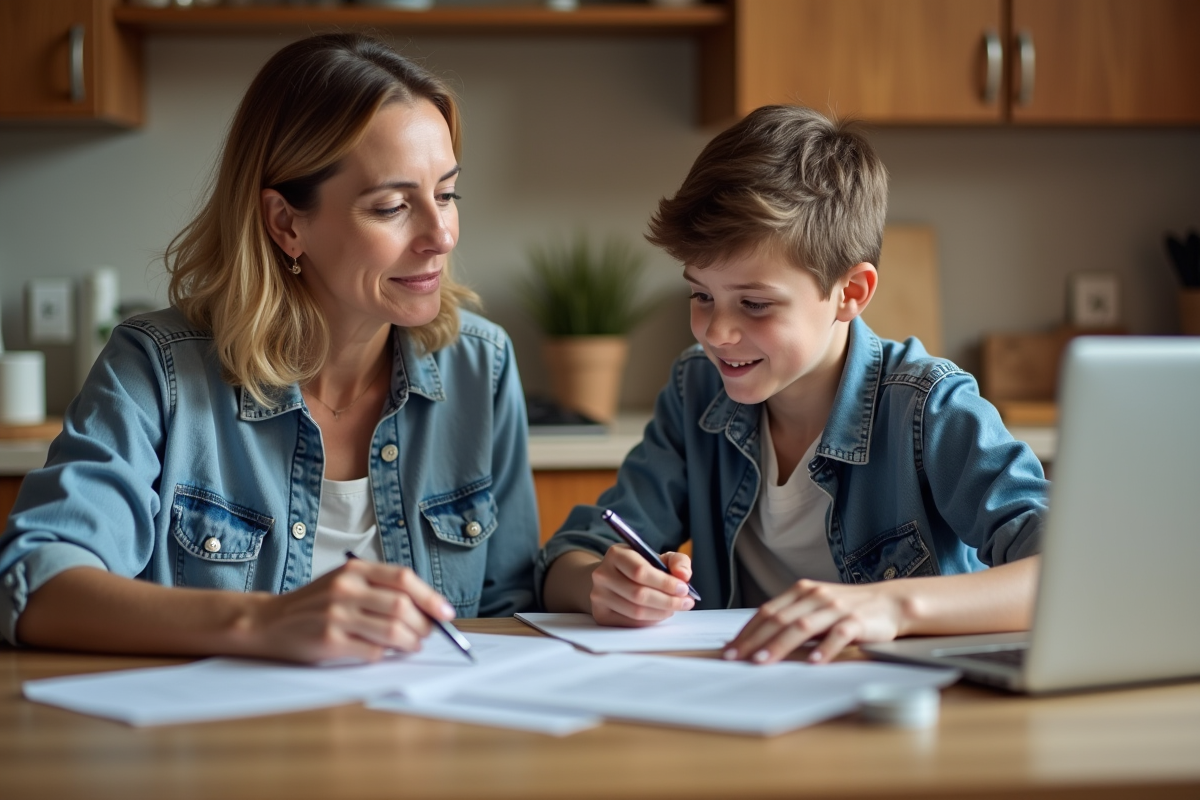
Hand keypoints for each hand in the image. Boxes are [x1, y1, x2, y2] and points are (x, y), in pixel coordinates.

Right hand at [244, 559, 455, 663]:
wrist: (268, 622)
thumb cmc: (315, 605)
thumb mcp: (344, 583)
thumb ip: (379, 589)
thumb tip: (426, 609)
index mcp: (353, 571)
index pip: (404, 579)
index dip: (430, 597)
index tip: (446, 613)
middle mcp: (346, 589)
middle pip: (403, 606)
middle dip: (423, 625)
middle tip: (427, 635)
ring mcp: (336, 615)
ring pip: (393, 631)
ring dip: (410, 643)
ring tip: (411, 646)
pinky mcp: (329, 641)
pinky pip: (373, 652)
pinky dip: (385, 655)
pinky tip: (383, 653)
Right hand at [589, 543, 694, 626]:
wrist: (610, 579)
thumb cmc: (638, 567)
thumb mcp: (657, 557)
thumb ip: (677, 561)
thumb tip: (684, 576)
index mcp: (616, 554)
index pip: (640, 572)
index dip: (665, 583)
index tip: (684, 589)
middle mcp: (602, 574)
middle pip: (638, 594)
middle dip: (668, 601)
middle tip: (685, 602)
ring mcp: (599, 596)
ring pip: (636, 612)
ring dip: (661, 612)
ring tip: (674, 608)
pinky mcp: (600, 615)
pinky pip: (630, 623)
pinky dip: (650, 621)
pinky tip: (659, 614)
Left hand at [724, 579, 906, 664]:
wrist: (890, 602)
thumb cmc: (848, 608)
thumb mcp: (816, 606)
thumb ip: (792, 618)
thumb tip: (760, 640)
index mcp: (801, 591)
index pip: (767, 612)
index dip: (747, 631)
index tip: (730, 649)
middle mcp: (815, 596)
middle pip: (779, 619)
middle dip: (754, 640)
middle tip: (737, 658)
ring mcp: (835, 608)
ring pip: (802, 626)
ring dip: (780, 645)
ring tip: (763, 661)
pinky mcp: (856, 621)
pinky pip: (838, 634)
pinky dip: (825, 648)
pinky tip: (814, 661)